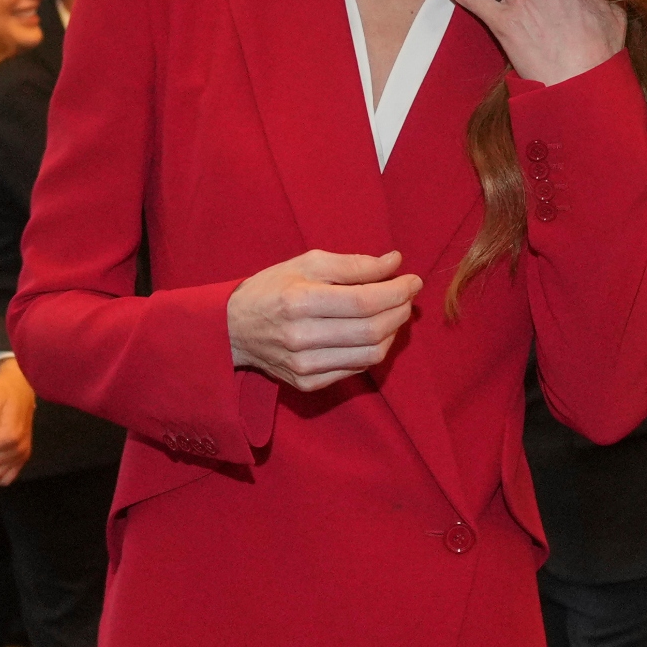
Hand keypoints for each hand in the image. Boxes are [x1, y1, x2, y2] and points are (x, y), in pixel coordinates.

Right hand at [228, 249, 423, 391]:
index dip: (397, 292)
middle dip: (400, 311)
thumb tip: (395, 263)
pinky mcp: (307, 383)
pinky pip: (356, 370)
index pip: (365, 301)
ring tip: (392, 313)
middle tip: (406, 296)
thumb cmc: (272, 288)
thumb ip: (353, 264)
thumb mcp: (307, 263)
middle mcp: (302, 337)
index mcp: (300, 301)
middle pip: (372, 330)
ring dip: (392, 332)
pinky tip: (371, 332)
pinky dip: (372, 349)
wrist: (233, 329)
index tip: (413, 280)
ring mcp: (304, 365)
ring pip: (370, 354)